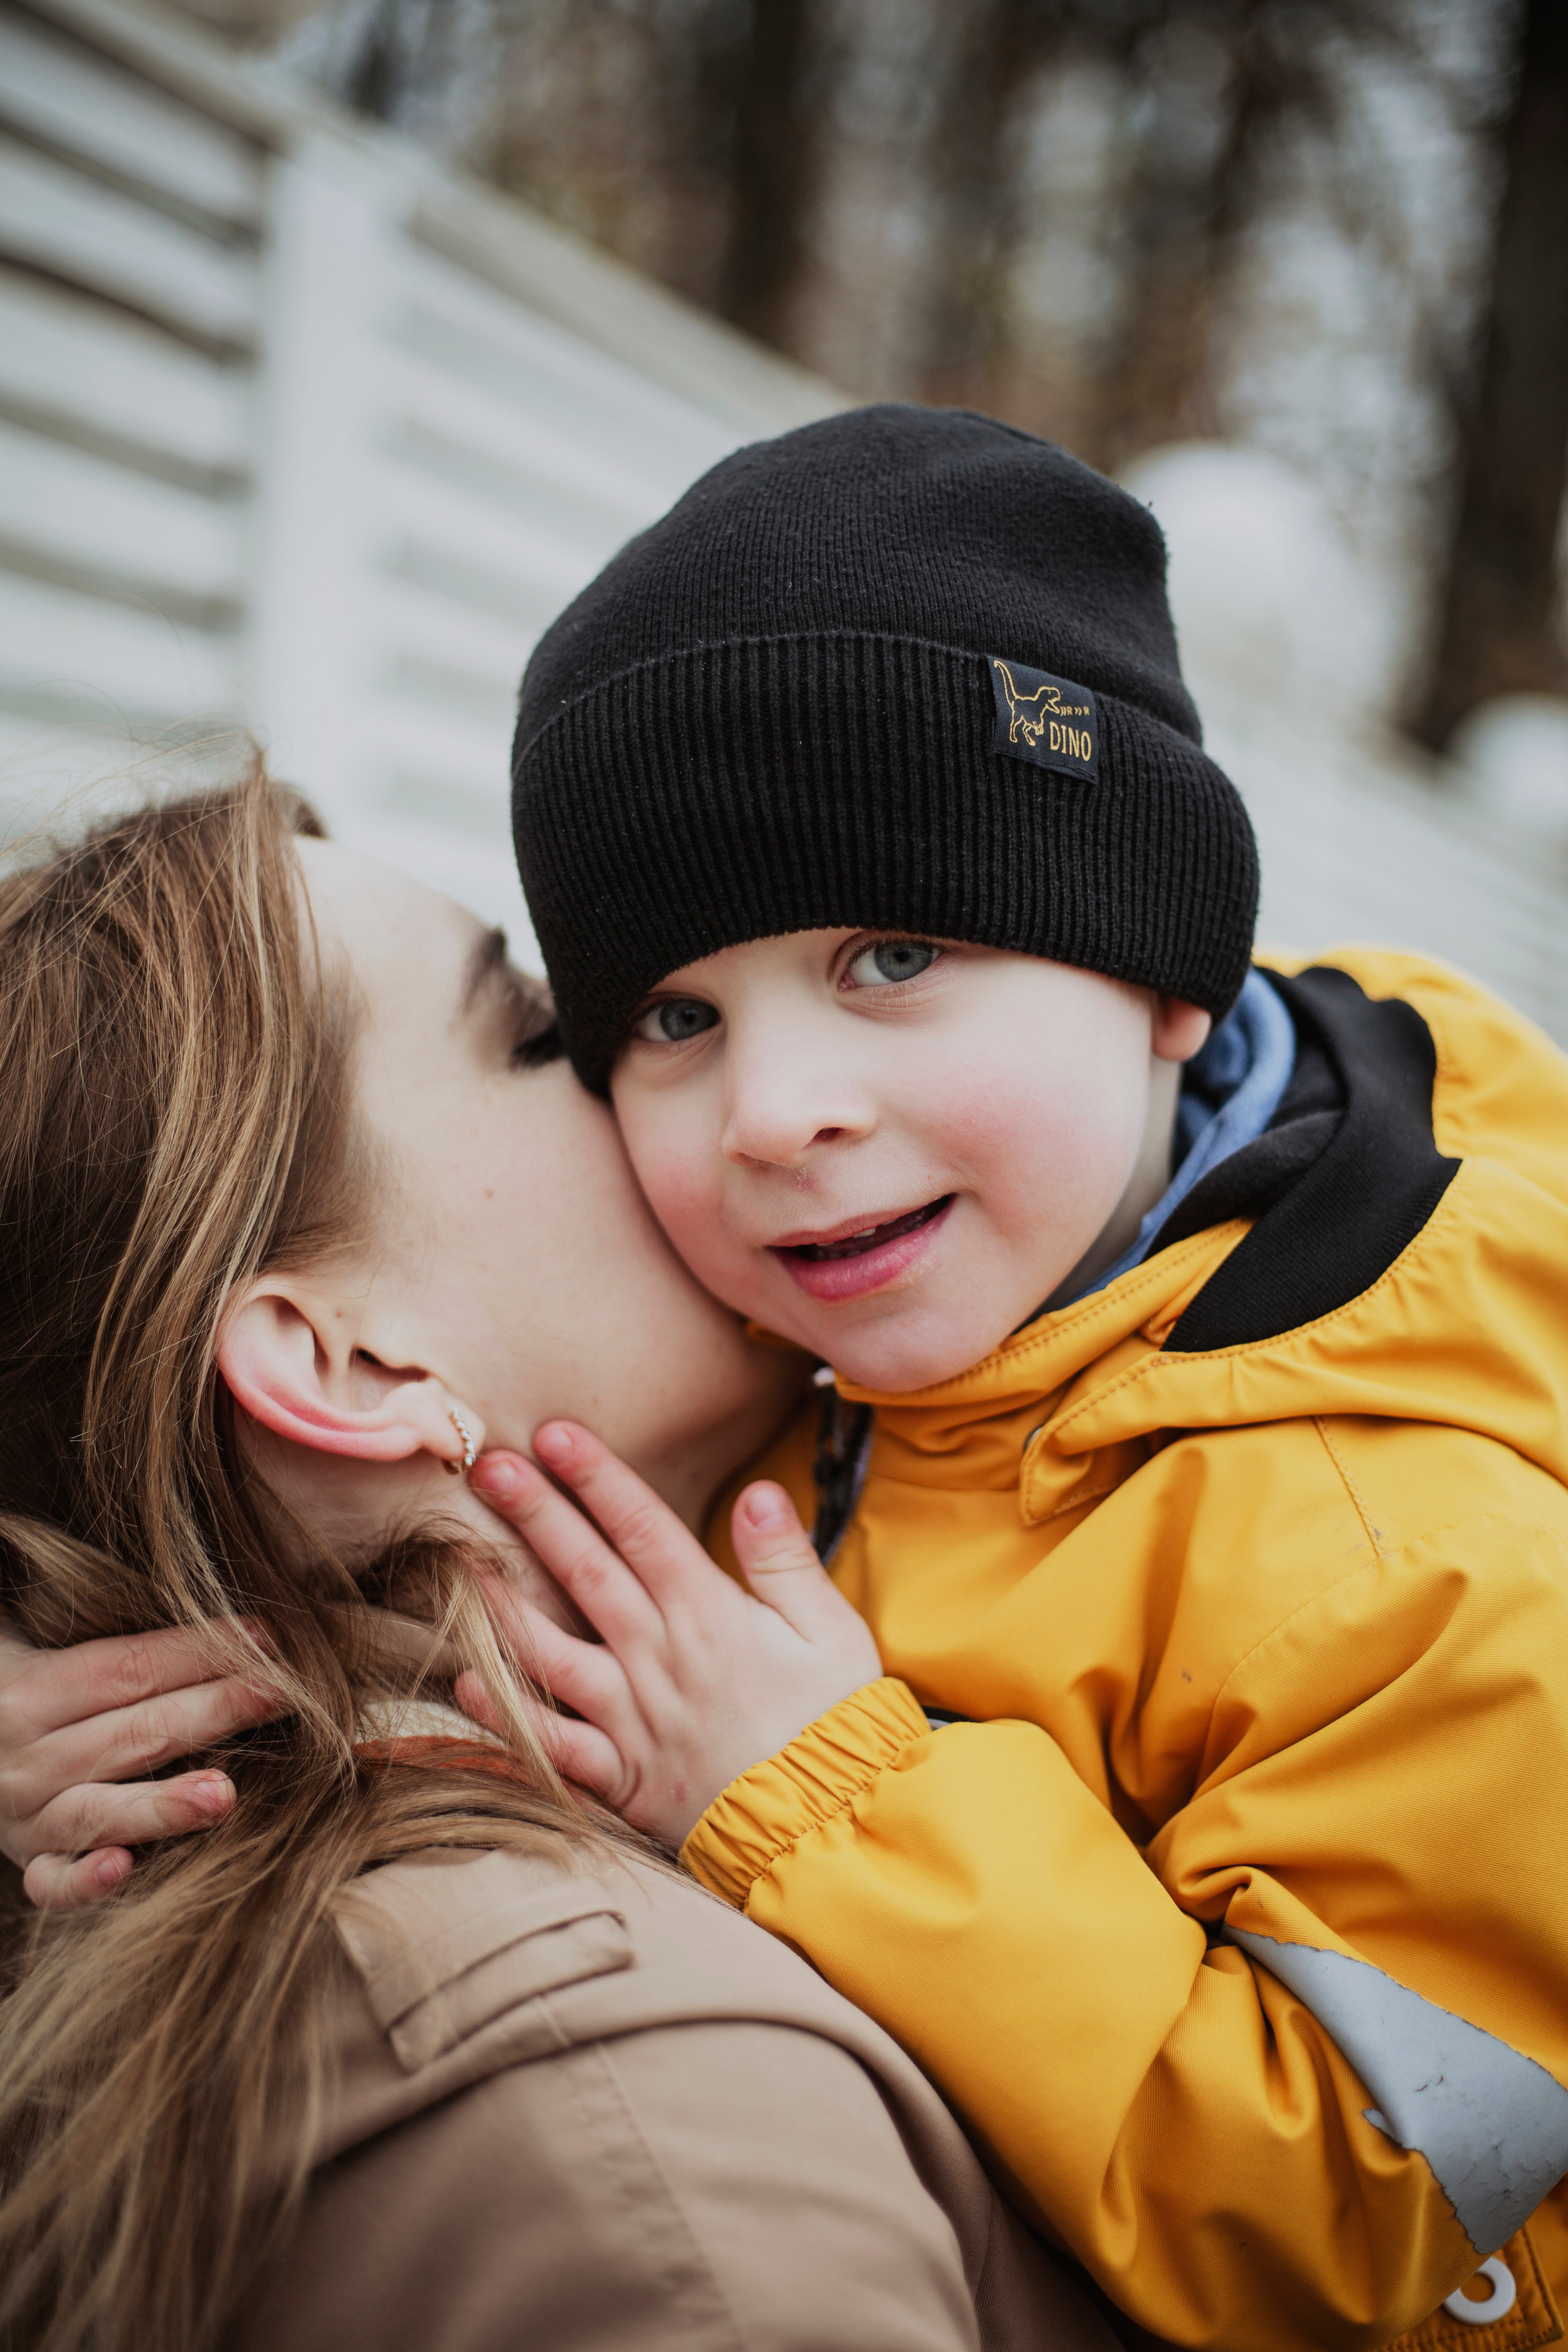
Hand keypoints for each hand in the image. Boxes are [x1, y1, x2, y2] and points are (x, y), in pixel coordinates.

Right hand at [0, 1617, 285, 1910]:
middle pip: (133, 1732)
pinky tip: (126, 1868)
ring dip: (164, 1803)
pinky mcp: (29, 1864)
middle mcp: (24, 1757)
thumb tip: (218, 1613)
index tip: (266, 1637)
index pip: (127, 1668)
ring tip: (223, 1796)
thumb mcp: (47, 1646)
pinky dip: (86, 1880)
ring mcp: (24, 1818)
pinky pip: (54, 1882)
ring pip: (98, 1810)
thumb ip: (117, 1642)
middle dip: (216, 1709)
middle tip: (283, 1694)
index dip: (198, 1651)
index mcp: (29, 1690)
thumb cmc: (29, 1685)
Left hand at [460, 1423, 881, 1847]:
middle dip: (536, 1513)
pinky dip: (506, 1716)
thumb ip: (786, 1560)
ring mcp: (632, 1718)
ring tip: (459, 1562)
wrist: (829, 1828)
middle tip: (489, 1465)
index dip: (597, 1477)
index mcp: (709, 1615)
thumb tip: (758, 1491)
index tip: (556, 1433)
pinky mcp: (621, 1776)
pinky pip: (551, 1744)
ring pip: (550, 1651)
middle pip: (585, 1573)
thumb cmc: (837, 1723)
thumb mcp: (832, 1630)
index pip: (642, 1528)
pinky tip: (465, 1683)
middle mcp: (658, 1658)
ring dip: (502, 1604)